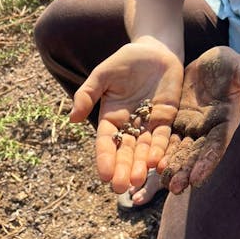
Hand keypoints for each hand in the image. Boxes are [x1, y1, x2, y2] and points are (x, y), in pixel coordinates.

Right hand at [71, 38, 183, 192]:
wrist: (155, 51)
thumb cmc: (125, 61)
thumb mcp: (103, 74)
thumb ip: (88, 94)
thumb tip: (73, 118)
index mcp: (110, 118)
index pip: (106, 142)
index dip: (105, 158)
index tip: (103, 175)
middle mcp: (129, 126)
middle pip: (125, 152)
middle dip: (123, 169)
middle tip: (121, 188)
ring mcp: (148, 124)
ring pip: (144, 149)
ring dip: (142, 165)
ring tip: (139, 180)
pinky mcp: (166, 119)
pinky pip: (164, 137)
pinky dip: (161, 149)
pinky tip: (158, 162)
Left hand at [157, 46, 239, 193]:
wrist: (212, 60)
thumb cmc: (232, 64)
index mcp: (226, 122)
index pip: (216, 146)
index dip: (207, 162)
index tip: (198, 179)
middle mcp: (208, 130)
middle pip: (195, 154)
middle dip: (185, 171)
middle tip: (174, 188)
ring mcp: (191, 126)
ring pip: (178, 150)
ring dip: (170, 167)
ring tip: (158, 182)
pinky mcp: (176, 119)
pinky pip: (165, 138)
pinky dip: (158, 152)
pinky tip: (146, 165)